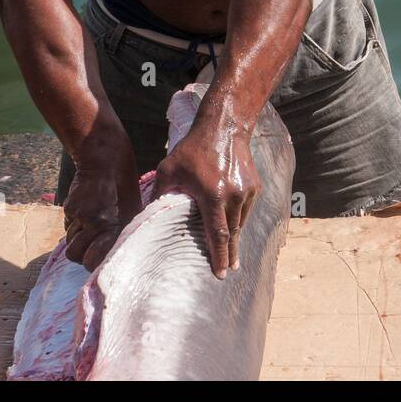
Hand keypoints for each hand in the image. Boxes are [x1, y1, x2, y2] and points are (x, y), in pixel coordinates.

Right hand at [63, 143, 141, 267]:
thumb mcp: (132, 210)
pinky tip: (86, 211)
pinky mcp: (69, 206)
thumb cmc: (124, 184)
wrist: (105, 158)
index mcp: (115, 226)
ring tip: (91, 224)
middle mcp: (95, 223)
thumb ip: (122, 232)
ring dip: (78, 237)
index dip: (92, 261)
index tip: (98, 256)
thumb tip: (114, 253)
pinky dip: (75, 224)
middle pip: (74, 255)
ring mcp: (80, 215)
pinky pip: (67, 225)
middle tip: (92, 243)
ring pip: (69, 241)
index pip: (92, 261)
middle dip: (81, 252)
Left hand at [153, 120, 260, 278]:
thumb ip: (158, 194)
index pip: (218, 235)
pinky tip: (232, 222)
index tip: (221, 274)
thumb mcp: (168, 169)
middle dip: (231, 254)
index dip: (219, 257)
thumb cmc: (192, 149)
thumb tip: (146, 215)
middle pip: (233, 234)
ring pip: (240, 222)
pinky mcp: (254, 186)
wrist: (223, 127)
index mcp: (212, 195)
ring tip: (230, 250)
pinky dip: (238, 217)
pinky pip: (245, 208)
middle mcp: (233, 196)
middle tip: (229, 269)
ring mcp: (246, 191)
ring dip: (234, 235)